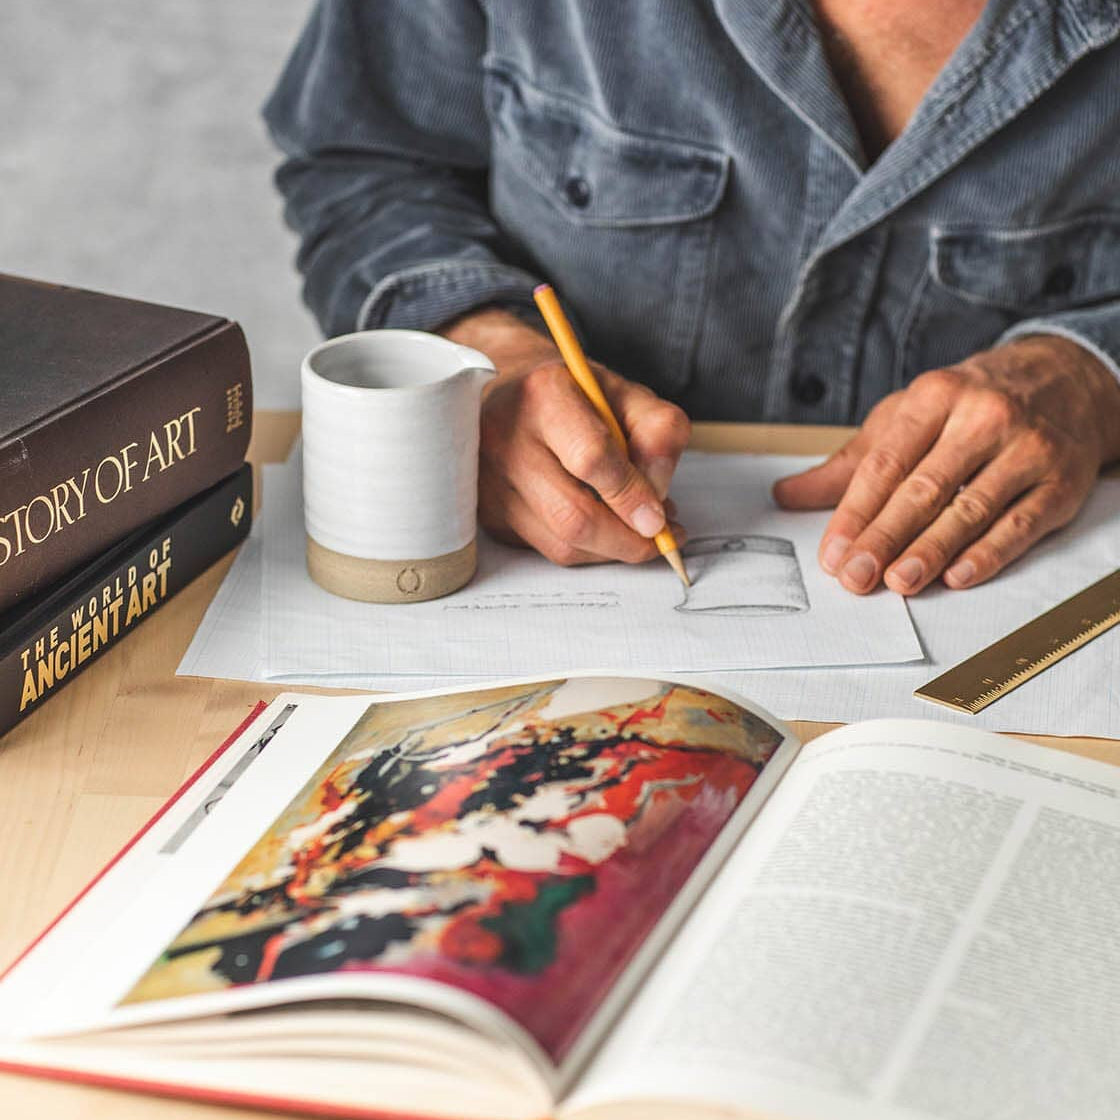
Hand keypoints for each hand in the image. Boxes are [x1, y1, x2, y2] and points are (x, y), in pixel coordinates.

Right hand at [440, 307, 690, 564]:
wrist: (513, 394)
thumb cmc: (576, 394)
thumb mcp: (629, 394)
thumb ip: (658, 433)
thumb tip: (655, 499)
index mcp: (543, 394)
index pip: (591, 458)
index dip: (631, 495)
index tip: (660, 518)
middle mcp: (506, 438)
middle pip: (573, 516)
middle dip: (627, 540)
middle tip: (660, 538)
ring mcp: (491, 481)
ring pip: (561, 543)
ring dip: (610, 550)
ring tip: (637, 530)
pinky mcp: (489, 513)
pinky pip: (548, 549)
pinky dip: (587, 549)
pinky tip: (604, 528)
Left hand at [773, 335, 1119, 593]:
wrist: (1065, 379)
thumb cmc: (968, 405)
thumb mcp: (906, 417)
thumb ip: (849, 464)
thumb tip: (786, 495)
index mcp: (935, 396)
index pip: (886, 463)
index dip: (856, 511)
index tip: (832, 552)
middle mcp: (983, 417)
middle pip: (924, 488)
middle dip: (884, 537)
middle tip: (855, 576)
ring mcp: (1027, 448)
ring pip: (970, 508)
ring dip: (931, 550)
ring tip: (897, 582)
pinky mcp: (1061, 481)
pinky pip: (1020, 524)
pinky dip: (988, 553)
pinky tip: (956, 576)